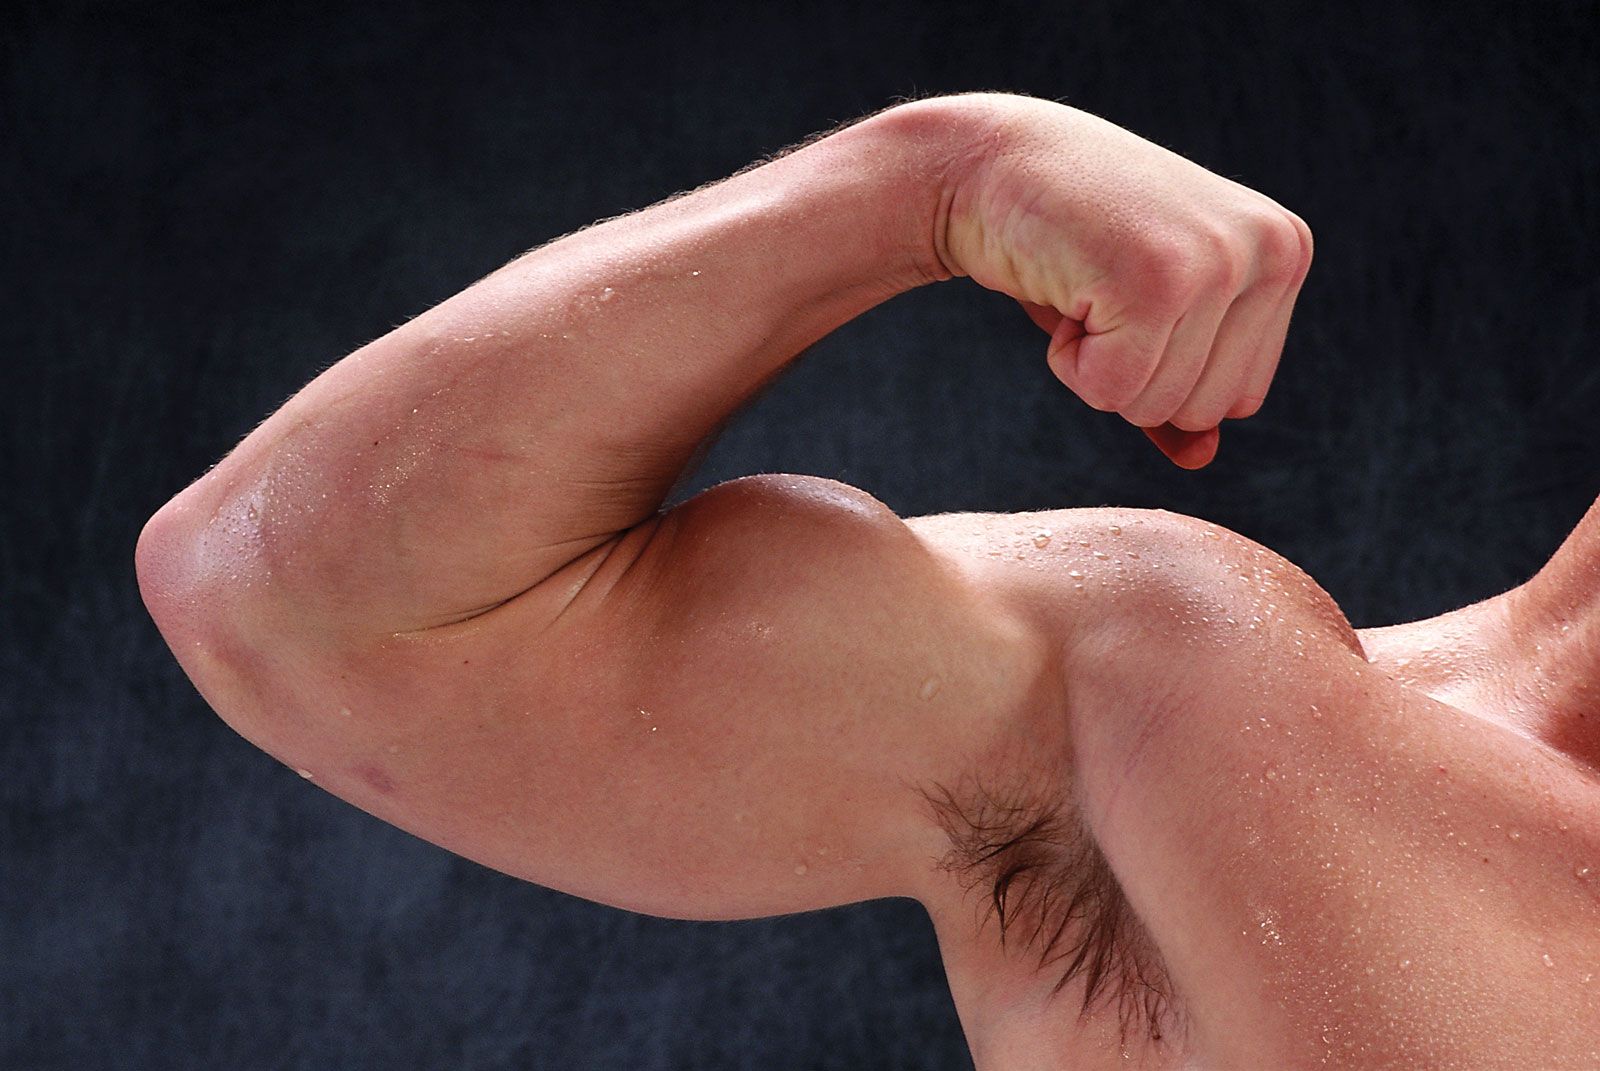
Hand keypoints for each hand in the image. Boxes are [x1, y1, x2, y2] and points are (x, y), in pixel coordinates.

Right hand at [927, 94, 1313, 468]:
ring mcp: (1218, 262)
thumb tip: (1203, 459)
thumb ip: (1182, 381)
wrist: (989, 163)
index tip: (1126, 292)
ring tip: (1082, 283)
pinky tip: (1062, 287)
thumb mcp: (1142, 310)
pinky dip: (1066, 360)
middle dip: (1130, 372)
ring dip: (1095, 364)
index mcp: (1285, 252)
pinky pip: (1111, 390)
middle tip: (1100, 289)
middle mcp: (1271, 250)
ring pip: (1157, 406)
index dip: (1162, 369)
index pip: (1239, 399)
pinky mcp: (1158, 280)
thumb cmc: (1067, 237)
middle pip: (1203, 411)